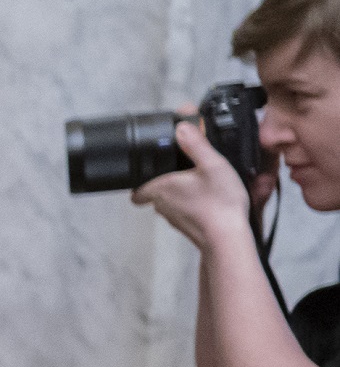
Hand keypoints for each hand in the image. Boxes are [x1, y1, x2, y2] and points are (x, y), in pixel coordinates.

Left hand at [133, 115, 262, 253]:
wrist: (229, 239)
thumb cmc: (220, 204)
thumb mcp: (212, 164)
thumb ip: (195, 144)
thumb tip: (181, 127)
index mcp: (159, 188)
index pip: (136, 188)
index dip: (140, 180)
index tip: (150, 170)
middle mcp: (162, 206)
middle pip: (154, 192)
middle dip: (165, 182)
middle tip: (182, 171)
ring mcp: (174, 219)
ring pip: (170, 203)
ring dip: (180, 194)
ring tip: (200, 184)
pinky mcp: (188, 227)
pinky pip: (184, 213)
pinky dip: (193, 206)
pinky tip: (209, 200)